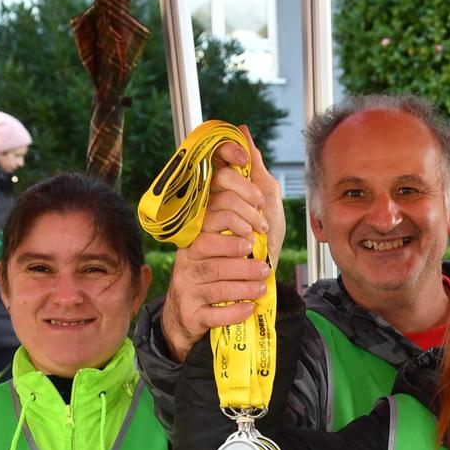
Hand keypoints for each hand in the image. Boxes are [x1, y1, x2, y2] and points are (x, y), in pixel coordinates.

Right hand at [159, 130, 284, 359]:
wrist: (209, 316)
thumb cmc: (234, 260)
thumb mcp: (251, 219)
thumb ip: (251, 180)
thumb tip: (244, 132)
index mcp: (200, 227)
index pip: (212, 203)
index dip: (239, 203)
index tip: (263, 215)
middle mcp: (188, 252)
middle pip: (209, 239)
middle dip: (240, 243)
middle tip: (261, 249)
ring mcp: (187, 283)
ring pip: (213, 273)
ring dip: (243, 276)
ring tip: (263, 277)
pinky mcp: (192, 312)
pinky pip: (211, 310)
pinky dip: (234, 310)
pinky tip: (250, 306)